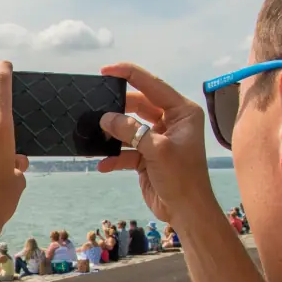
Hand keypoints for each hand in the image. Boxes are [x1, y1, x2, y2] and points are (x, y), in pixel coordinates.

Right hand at [95, 63, 214, 227]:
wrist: (186, 211)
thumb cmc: (181, 178)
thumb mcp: (156, 150)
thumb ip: (130, 130)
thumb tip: (105, 118)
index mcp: (182, 112)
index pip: (152, 85)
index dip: (129, 74)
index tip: (105, 70)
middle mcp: (171, 121)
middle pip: (138, 105)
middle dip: (118, 109)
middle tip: (96, 108)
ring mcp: (158, 138)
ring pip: (130, 127)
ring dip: (113, 134)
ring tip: (96, 135)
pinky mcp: (147, 156)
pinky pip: (127, 149)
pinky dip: (115, 156)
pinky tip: (103, 164)